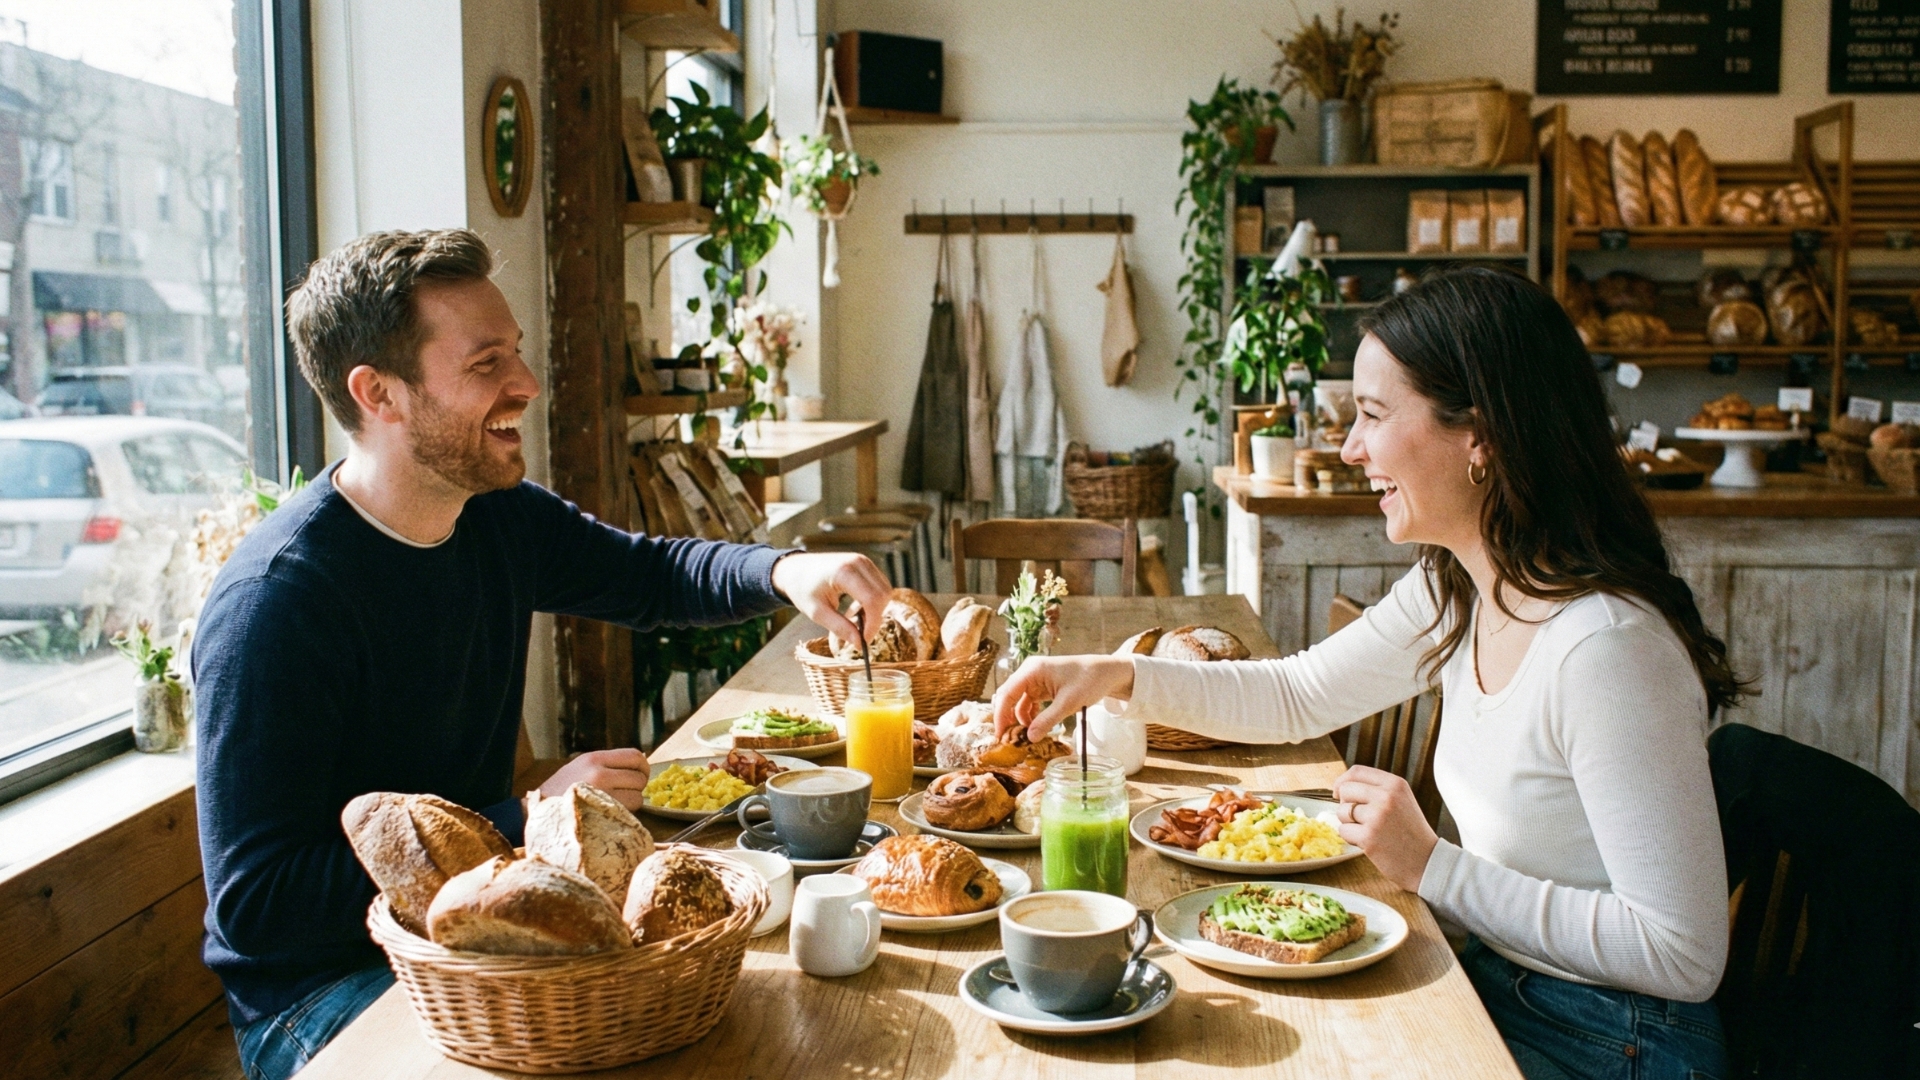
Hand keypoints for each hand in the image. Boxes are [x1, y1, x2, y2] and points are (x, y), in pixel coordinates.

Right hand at [540, 749, 651, 809]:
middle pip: (639, 777)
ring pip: (637, 797)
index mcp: (594, 758)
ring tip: (617, 802)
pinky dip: (626, 813)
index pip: (634, 756)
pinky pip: (628, 811)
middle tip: (628, 791)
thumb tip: (640, 762)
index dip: (643, 766)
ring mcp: (601, 794)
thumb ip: (608, 763)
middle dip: (638, 786)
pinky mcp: (602, 813)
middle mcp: (599, 773)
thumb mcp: (581, 765)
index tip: (641, 774)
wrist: (540, 810)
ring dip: (632, 802)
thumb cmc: (562, 788)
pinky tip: (612, 812)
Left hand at [771, 552, 892, 644]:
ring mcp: (864, 561)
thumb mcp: (816, 612)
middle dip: (876, 618)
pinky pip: (879, 585)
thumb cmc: (802, 589)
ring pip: (885, 590)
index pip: (872, 599)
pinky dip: (873, 601)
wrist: (795, 569)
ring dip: (875, 609)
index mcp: (844, 572)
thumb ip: (839, 627)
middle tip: (861, 633)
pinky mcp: (865, 564)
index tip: (864, 640)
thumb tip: (859, 643)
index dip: (873, 623)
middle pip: (883, 595)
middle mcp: (858, 562)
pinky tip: (855, 608)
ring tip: (854, 618)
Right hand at [991, 654, 1135, 741]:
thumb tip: (1030, 738)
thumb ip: (1047, 720)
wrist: (1107, 672)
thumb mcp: (1068, 703)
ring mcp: (1035, 679)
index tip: (1000, 735)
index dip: (1000, 715)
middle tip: (1007, 739)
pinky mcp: (1042, 686)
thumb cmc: (1089, 681)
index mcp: (1032, 670)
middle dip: (1006, 717)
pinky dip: (1028, 715)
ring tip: (1023, 736)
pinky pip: (1028, 702)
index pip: (1007, 693)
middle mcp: (1029, 672)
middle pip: (1008, 696)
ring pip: (1017, 701)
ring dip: (1018, 718)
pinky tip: (1034, 727)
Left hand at [1331, 765, 1437, 891]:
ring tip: (1371, 831)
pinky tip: (1369, 843)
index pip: (1357, 771)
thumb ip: (1376, 790)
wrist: (1427, 862)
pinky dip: (1351, 838)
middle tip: (1361, 819)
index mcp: (1395, 784)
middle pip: (1345, 790)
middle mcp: (1386, 796)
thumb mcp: (1401, 800)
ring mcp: (1377, 816)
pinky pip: (1343, 830)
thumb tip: (1340, 787)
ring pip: (1342, 811)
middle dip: (1346, 805)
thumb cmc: (1410, 832)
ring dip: (1349, 823)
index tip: (1339, 793)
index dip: (1342, 781)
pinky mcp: (1369, 837)